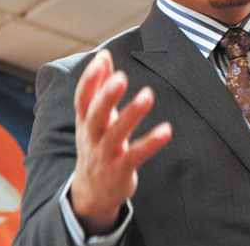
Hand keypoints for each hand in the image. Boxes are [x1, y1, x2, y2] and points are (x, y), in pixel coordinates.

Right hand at [70, 49, 171, 234]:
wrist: (92, 193)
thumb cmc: (97, 144)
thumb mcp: (94, 118)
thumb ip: (99, 86)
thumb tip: (103, 55)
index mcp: (84, 122)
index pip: (83, 99)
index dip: (90, 80)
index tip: (101, 58)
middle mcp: (91, 138)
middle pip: (96, 115)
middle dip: (106, 96)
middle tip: (121, 77)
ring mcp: (104, 156)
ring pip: (115, 135)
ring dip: (131, 114)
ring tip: (147, 94)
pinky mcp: (120, 170)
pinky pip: (136, 155)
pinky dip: (150, 143)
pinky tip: (167, 130)